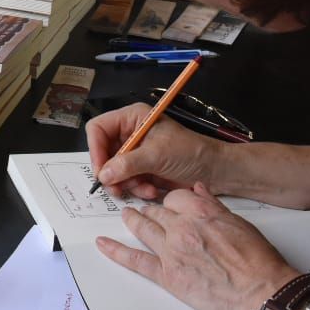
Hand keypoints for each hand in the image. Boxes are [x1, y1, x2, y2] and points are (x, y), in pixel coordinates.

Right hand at [87, 102, 219, 199]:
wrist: (213, 170)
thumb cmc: (190, 152)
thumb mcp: (156, 154)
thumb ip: (127, 163)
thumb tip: (103, 174)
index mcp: (132, 118)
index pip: (98, 129)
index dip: (95, 149)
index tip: (100, 169)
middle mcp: (130, 134)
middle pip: (102, 152)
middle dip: (110, 172)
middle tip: (115, 187)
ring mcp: (134, 153)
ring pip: (112, 171)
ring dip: (125, 183)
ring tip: (142, 188)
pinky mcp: (140, 169)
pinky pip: (125, 181)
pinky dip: (135, 189)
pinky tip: (150, 191)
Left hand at [95, 183, 300, 309]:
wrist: (261, 291)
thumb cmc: (258, 261)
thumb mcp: (239, 223)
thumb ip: (214, 205)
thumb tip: (199, 189)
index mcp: (202, 212)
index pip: (175, 197)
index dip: (172, 201)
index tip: (172, 204)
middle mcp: (183, 228)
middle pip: (157, 212)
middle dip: (151, 210)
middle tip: (144, 209)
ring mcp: (172, 252)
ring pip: (144, 229)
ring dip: (133, 220)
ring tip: (126, 215)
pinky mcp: (168, 276)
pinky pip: (136, 260)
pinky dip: (116, 251)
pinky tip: (103, 244)